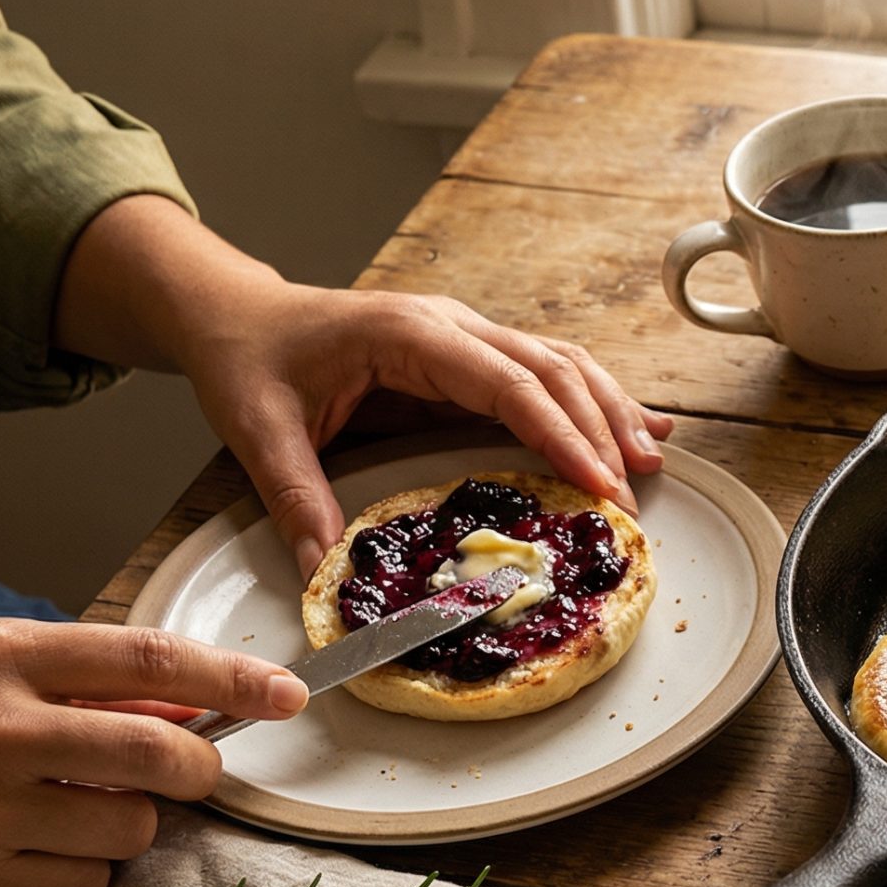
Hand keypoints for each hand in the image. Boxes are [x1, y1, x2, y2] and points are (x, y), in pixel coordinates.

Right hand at [0, 620, 308, 886]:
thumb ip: (84, 683)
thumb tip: (198, 706)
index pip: (146, 658)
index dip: (233, 677)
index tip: (289, 694)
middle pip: (159, 752)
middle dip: (195, 768)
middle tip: (185, 771)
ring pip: (132, 829)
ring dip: (128, 826)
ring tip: (64, 811)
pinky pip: (85, 886)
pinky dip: (78, 874)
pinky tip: (24, 852)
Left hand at [184, 282, 673, 578]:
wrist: (234, 313)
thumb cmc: (248, 359)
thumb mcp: (260, 431)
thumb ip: (297, 500)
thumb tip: (327, 573)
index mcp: (409, 333)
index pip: (507, 381)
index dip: (561, 433)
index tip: (599, 482)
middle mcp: (450, 326)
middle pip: (552, 370)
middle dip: (601, 432)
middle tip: (631, 499)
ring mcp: (464, 336)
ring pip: (561, 364)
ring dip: (609, 411)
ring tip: (652, 461)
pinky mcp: (468, 357)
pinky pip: (544, 373)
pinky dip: (593, 401)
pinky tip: (635, 426)